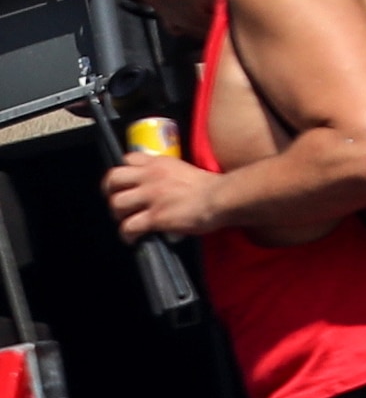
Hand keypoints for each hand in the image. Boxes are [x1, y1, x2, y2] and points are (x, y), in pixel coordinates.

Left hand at [105, 151, 222, 242]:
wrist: (222, 197)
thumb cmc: (209, 186)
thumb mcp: (183, 170)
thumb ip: (166, 174)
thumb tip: (156, 188)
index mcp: (160, 163)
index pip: (128, 158)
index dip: (124, 172)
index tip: (127, 183)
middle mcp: (152, 176)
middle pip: (113, 178)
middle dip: (110, 192)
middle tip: (120, 204)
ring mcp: (152, 196)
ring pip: (116, 203)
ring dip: (119, 215)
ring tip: (128, 221)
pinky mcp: (155, 216)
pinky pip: (128, 227)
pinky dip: (127, 235)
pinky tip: (134, 238)